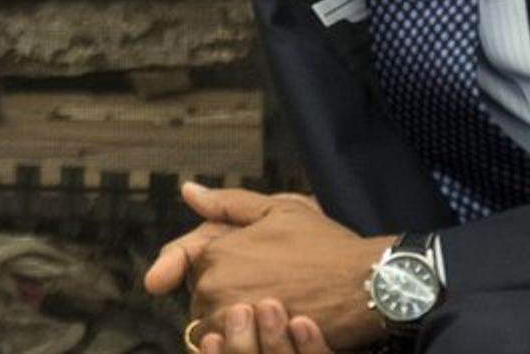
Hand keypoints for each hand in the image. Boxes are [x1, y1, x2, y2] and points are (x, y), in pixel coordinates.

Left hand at [165, 183, 390, 350]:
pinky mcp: (259, 346)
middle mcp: (215, 287)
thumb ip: (226, 203)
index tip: (162, 280)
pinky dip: (245, 343)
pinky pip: (234, 349)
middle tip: (257, 287)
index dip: (174, 268)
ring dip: (230, 323)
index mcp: (216, 252)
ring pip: (212, 328)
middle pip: (197, 299)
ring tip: (266, 311)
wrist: (367, 285)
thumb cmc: (326, 246)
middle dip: (216, 293)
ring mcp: (234, 321)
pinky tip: (269, 331)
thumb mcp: (278, 210)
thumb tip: (188, 191)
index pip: (179, 263)